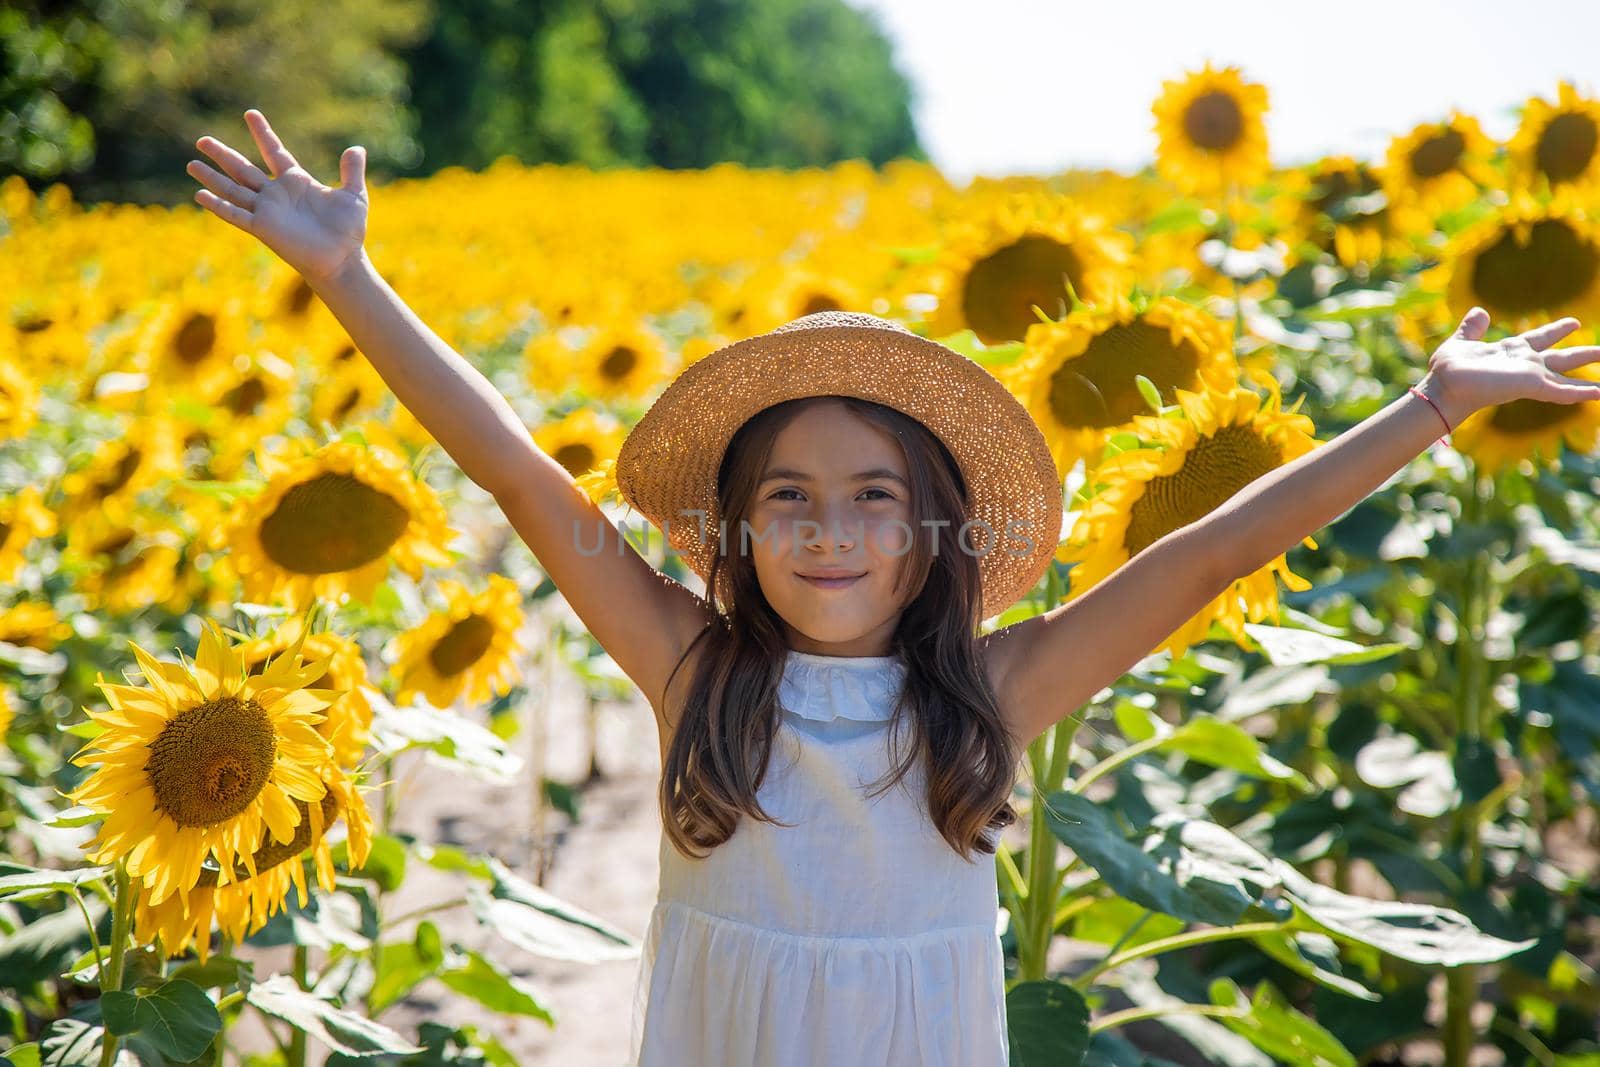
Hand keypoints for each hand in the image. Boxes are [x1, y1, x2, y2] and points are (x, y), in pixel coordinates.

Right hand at [187, 109, 368, 286]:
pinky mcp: (263, 228)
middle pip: (244, 169)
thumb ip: (352, 171)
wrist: (342, 260)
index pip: (275, 152)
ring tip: (191, 164)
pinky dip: (218, 205)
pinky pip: (236, 214)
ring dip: (212, 177)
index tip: (250, 114)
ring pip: (233, 189)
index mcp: (296, 182)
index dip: (263, 134)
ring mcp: (267, 211)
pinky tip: (200, 195)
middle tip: (202, 140)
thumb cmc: (348, 231)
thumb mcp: (354, 195)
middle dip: (223, 154)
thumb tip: (357, 148)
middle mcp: (277, 195)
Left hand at [1422, 307, 1599, 426]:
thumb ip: (1472, 328)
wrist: (1443, 386)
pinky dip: (1581, 392)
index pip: (1540, 338)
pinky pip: (1562, 391)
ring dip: (1590, 381)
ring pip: (1567, 378)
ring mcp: (1530, 376)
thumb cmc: (1449, 369)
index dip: (1556, 330)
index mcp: (1511, 350)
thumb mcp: (1461, 341)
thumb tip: (1479, 312)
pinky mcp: (1531, 386)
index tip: (1574, 322)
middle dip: (1585, 354)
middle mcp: (1525, 364)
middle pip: (1562, 358)